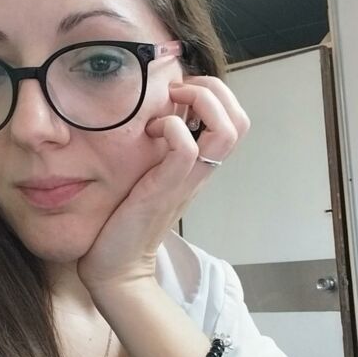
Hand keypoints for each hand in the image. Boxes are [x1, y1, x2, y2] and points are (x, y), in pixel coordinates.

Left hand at [77, 75, 250, 295]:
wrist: (116, 266)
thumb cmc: (126, 222)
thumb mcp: (150, 179)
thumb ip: (159, 155)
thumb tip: (150, 121)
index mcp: (199, 168)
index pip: (236, 121)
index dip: (217, 94)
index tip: (181, 92)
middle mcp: (200, 174)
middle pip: (240, 122)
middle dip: (214, 90)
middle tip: (179, 91)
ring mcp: (186, 182)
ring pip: (226, 131)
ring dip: (201, 103)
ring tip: (171, 104)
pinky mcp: (164, 189)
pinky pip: (186, 148)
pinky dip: (171, 126)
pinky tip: (151, 130)